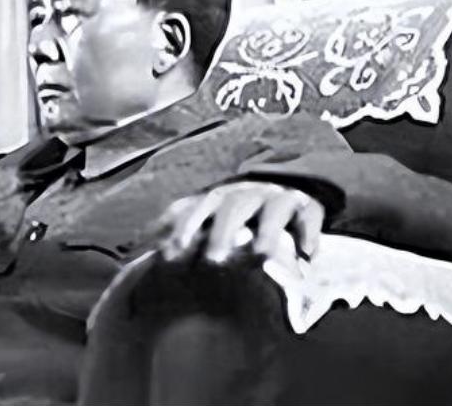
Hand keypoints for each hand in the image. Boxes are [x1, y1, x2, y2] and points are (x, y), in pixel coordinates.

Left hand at [158, 181, 323, 263]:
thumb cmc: (237, 215)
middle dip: (221, 232)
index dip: (182, 229)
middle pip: (230, 207)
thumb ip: (180, 227)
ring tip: (260, 254)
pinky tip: (307, 255)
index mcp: (215, 198)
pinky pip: (309, 215)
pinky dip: (309, 234)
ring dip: (265, 231)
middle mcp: (243, 193)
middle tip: (214, 261)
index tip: (169, 256)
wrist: (285, 189)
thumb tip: (142, 242)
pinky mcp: (306, 205)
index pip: (195, 208)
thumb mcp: (208, 218)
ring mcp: (275, 197)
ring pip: (271, 209)